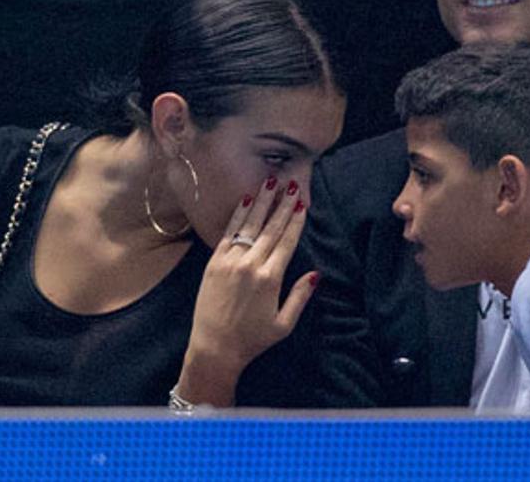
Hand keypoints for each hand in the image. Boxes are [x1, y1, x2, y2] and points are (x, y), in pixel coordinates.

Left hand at [175, 176, 317, 406]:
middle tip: (291, 184)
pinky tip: (246, 200)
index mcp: (271, 278)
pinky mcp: (214, 263)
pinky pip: (228, 233)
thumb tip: (316, 273)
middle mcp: (250, 265)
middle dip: (282, 204)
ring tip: (270, 182)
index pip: (287, 241)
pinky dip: (238, 215)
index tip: (302, 203)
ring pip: (250, 225)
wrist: (214, 348)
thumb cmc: (252, 340)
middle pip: (271, 228)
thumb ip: (300, 297)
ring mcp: (230, 261)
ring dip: (261, 202)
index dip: (295, 220)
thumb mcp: (283, 324)